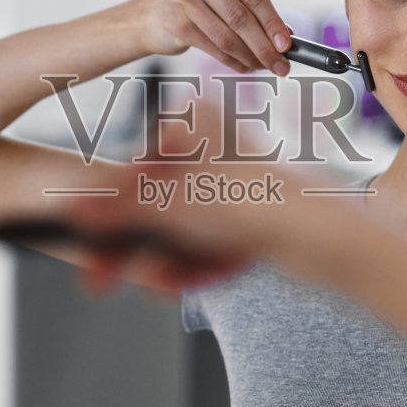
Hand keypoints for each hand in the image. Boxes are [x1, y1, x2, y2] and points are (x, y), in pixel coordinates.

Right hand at [58, 111, 335, 293]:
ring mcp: (233, 185)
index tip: (91, 232)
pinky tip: (184, 282)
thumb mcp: (177, 203)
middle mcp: (214, 151)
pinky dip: (192, 264)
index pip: (135, 162)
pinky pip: (207, 244)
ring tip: (157, 283)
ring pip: (180, 228)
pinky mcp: (250, 218)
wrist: (328, 237)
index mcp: (195, 123)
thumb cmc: (264, 200)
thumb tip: (79, 210)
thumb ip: (122, 209)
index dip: (111, 203)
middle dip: (131, 245)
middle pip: (156, 202)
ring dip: (163, 259)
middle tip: (102, 276)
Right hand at [137, 0, 293, 74]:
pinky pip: (213, 48)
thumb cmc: (197, 3)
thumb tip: (286, 36)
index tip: (288, 44)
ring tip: (263, 67)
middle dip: (265, 45)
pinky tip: (244, 67)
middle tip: (281, 64)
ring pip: (227, 36)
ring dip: (250, 57)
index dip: (273, 22)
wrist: (152, 15)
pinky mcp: (177, 23)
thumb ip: (253, 10)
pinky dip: (233, 61)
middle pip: (241, 17)